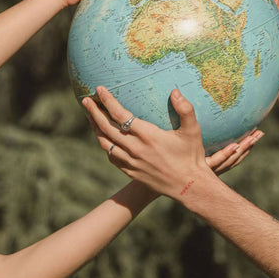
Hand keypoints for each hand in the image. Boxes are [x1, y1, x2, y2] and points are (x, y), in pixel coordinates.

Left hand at [84, 87, 262, 198]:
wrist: (189, 187)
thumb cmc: (192, 156)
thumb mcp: (192, 130)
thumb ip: (185, 109)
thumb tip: (175, 91)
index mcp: (148, 135)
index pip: (120, 115)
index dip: (108, 101)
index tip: (99, 90)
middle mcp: (135, 149)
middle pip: (107, 128)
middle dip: (94, 112)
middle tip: (86, 100)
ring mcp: (131, 162)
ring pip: (105, 143)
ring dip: (96, 128)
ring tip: (90, 116)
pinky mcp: (131, 172)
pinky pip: (112, 156)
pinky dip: (105, 145)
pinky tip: (104, 138)